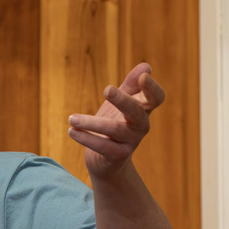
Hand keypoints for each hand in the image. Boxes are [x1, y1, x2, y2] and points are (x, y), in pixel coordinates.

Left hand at [68, 62, 164, 179]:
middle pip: (136, 111)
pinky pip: (103, 146)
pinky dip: (86, 138)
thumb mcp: (121, 103)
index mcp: (144, 110)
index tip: (144, 76)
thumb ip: (130, 85)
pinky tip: (72, 130)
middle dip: (123, 100)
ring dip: (92, 123)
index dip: (152, 87)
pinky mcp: (118, 156)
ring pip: (115, 130)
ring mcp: (131, 142)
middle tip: (106, 89)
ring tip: (71, 118)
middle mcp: (141, 126)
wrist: (107, 161)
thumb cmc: (115, 125)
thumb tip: (146, 66)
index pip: (156, 98)